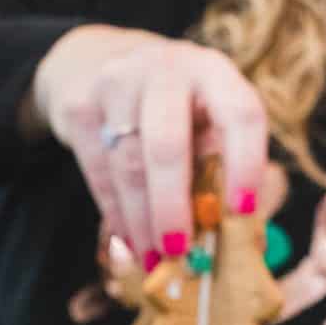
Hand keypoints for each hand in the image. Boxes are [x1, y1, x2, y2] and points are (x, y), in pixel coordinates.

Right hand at [29, 25, 269, 272]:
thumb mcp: (207, 121)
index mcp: (214, 72)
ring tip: (155, 261)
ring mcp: (116, 84)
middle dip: (172, 207)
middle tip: (180, 252)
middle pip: (167, 146)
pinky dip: (116, 213)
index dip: (246, 165)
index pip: (240, 113)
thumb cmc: (175, 109)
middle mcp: (166, 70)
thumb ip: (225, 170)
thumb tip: (244, 243)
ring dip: (142, 221)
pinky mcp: (80, 107)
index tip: (242, 213)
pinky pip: (99, 172)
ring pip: (127, 165)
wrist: (101, 63)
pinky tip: (130, 240)